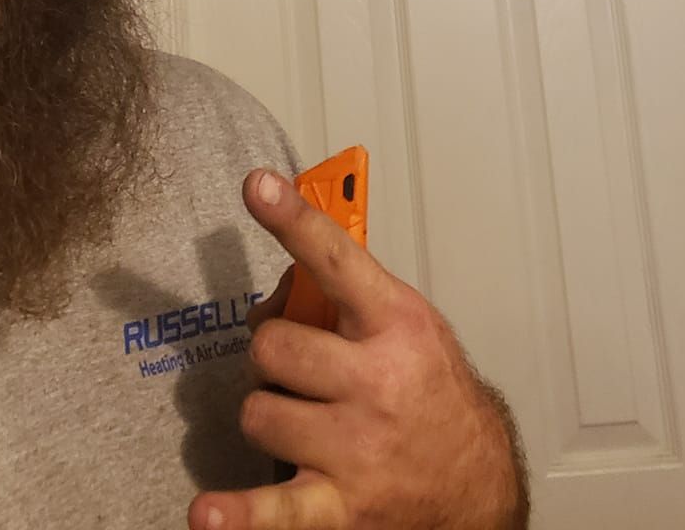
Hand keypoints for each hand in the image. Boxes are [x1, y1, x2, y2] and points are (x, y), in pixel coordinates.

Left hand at [187, 168, 528, 529]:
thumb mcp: (409, 326)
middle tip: (297, 370)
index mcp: (395, 324)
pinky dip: (239, 517)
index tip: (258, 187)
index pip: (335, 258)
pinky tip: (208, 514)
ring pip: (258, 412)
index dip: (292, 218)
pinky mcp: (340, 507)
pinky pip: (275, 510)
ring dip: (269, 416)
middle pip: (274, 345)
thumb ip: (350, 296)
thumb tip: (282, 276)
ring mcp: (356, 447)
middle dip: (274, 356)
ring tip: (302, 424)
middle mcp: (376, 382)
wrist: (477, 486)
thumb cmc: (434, 396)